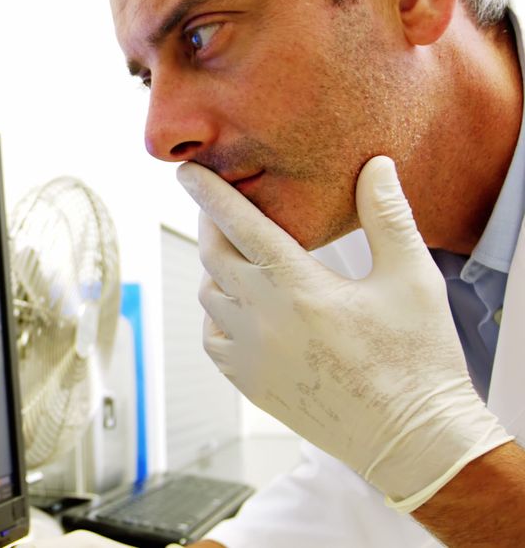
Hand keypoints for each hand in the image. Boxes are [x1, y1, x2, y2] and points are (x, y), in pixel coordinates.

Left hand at [180, 156, 511, 510]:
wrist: (412, 440)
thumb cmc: (418, 357)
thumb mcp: (412, 278)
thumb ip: (387, 216)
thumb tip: (376, 164)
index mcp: (298, 286)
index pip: (240, 225)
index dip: (210, 194)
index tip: (187, 171)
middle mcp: (262, 318)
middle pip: (213, 256)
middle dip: (212, 226)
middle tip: (221, 209)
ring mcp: (250, 354)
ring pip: (209, 297)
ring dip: (218, 271)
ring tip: (240, 258)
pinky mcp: (248, 383)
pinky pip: (213, 338)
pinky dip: (219, 315)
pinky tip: (242, 308)